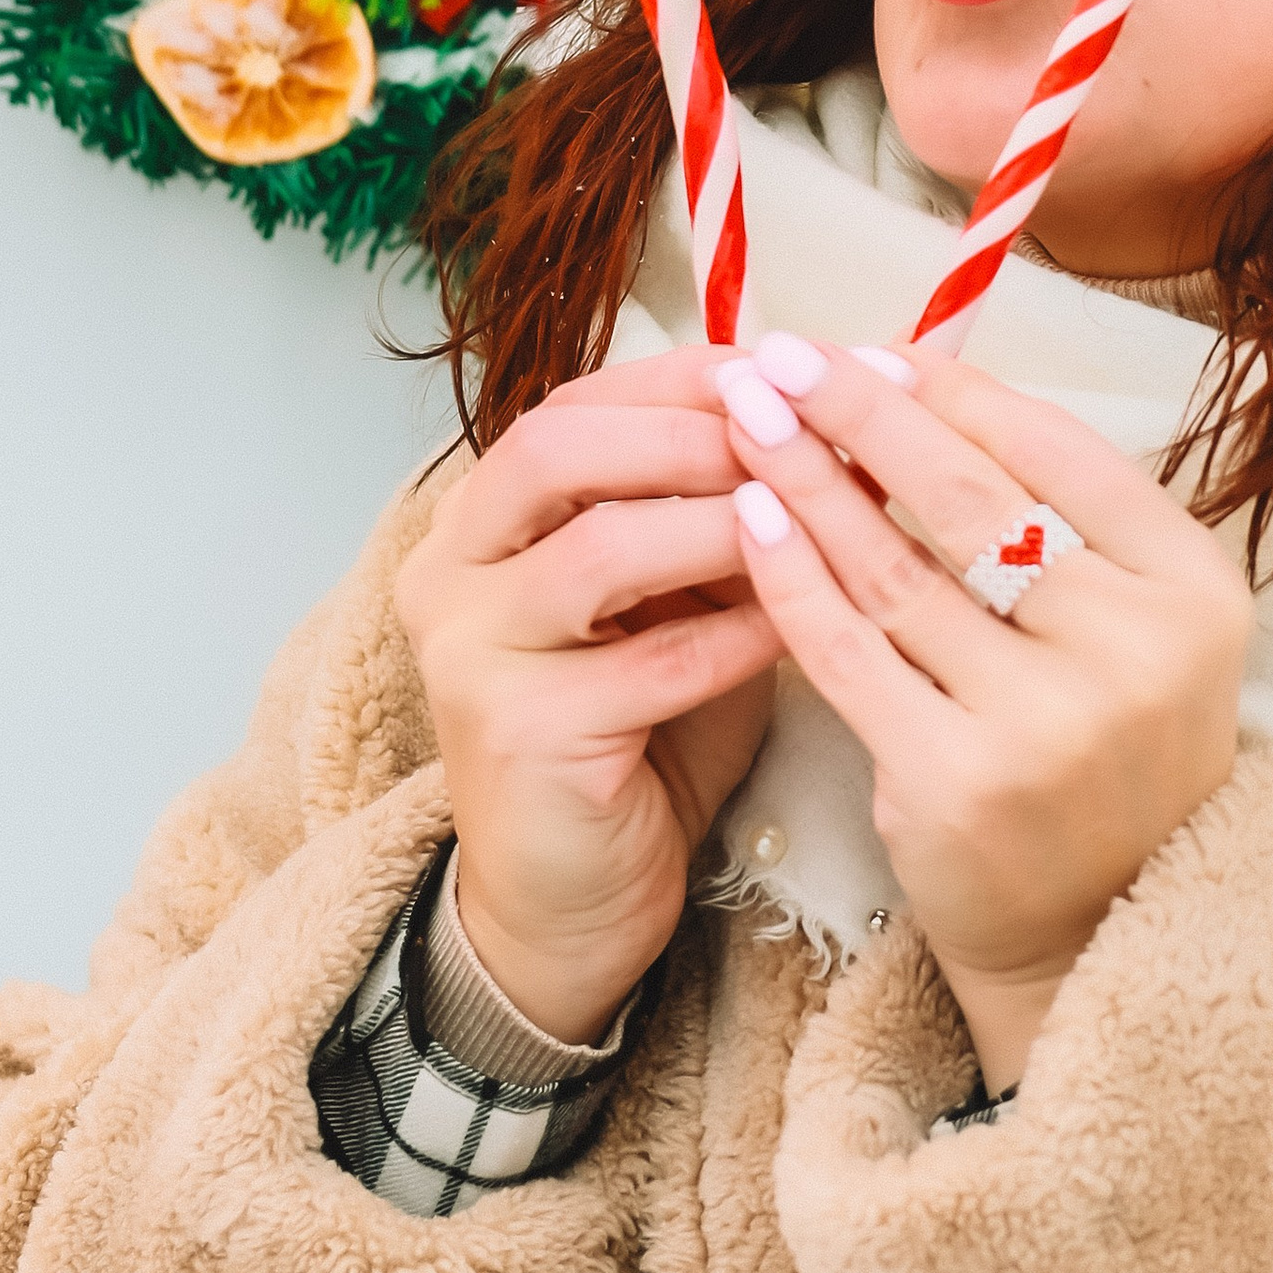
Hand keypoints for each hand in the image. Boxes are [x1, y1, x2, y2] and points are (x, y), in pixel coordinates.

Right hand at [394, 355, 783, 1046]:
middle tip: (794, 433)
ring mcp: (470, 654)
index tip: (784, 370)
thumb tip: (822, 421)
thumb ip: (710, 518)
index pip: (570, 407)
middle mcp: (451, 574)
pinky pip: (647, 664)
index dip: (678, 379)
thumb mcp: (673, 603)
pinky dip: (734, 636)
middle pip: (555, 451)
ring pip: (599, 551)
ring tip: (810, 520)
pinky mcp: (517, 734)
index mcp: (479, 524)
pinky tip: (801, 626)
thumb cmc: (636, 740)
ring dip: (720, 527)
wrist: (570, 902)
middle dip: (686, 433)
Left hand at [715, 336, 1249, 1090]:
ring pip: (894, 567)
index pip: (1055, 453)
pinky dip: (789, 574)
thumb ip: (1054, 515)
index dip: (951, 392)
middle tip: (782, 354)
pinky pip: (847, 651)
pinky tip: (746, 516)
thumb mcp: (1132, 623)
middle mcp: (1134, 650)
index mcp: (1195, 588)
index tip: (868, 349)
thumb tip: (911, 375)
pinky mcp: (955, 781)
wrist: (1101, 930)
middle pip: (968, 498)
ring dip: (805, 475)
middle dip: (860, 412)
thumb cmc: (1104, 748)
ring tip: (745, 414)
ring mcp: (1045, 723)